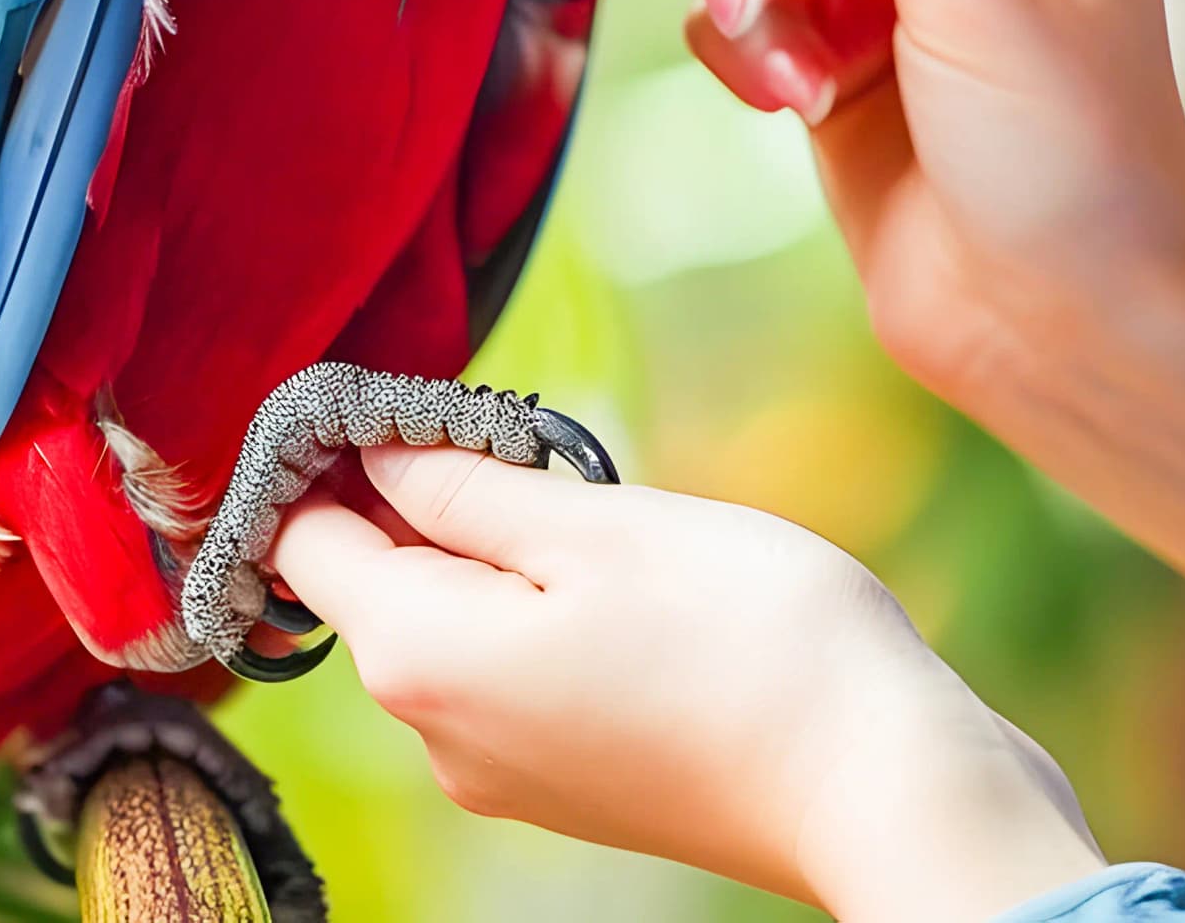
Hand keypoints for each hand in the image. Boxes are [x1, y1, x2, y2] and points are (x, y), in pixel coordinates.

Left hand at [270, 445, 1104, 922]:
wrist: (881, 789)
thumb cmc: (749, 640)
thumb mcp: (599, 524)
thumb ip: (465, 488)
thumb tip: (375, 452)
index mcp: (419, 657)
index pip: (303, 539)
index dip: (329, 453)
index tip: (398, 394)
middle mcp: (435, 733)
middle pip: (378, 584)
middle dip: (432, 499)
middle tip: (534, 448)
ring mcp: (501, 773)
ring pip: (455, 625)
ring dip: (504, 555)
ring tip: (609, 523)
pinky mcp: (568, 787)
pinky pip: (514, 673)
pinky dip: (546, 613)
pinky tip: (638, 590)